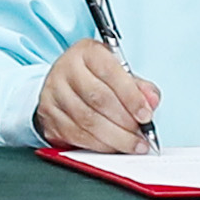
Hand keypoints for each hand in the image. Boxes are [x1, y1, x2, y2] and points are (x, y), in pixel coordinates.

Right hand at [34, 39, 162, 153]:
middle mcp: (66, 68)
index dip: (131, 96)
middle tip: (142, 135)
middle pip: (98, 98)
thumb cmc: (96, 77)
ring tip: (133, 144)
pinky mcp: (48, 115)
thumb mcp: (119, 73)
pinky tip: (114, 147)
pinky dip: (99, 145)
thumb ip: (139, 87)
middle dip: (125, 121)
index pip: (110, 72)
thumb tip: (152, 100)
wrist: (64, 84)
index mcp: (87, 52)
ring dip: (115, 137)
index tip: (146, 115)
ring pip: (87, 120)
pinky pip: (76, 135)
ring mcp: (53, 92)